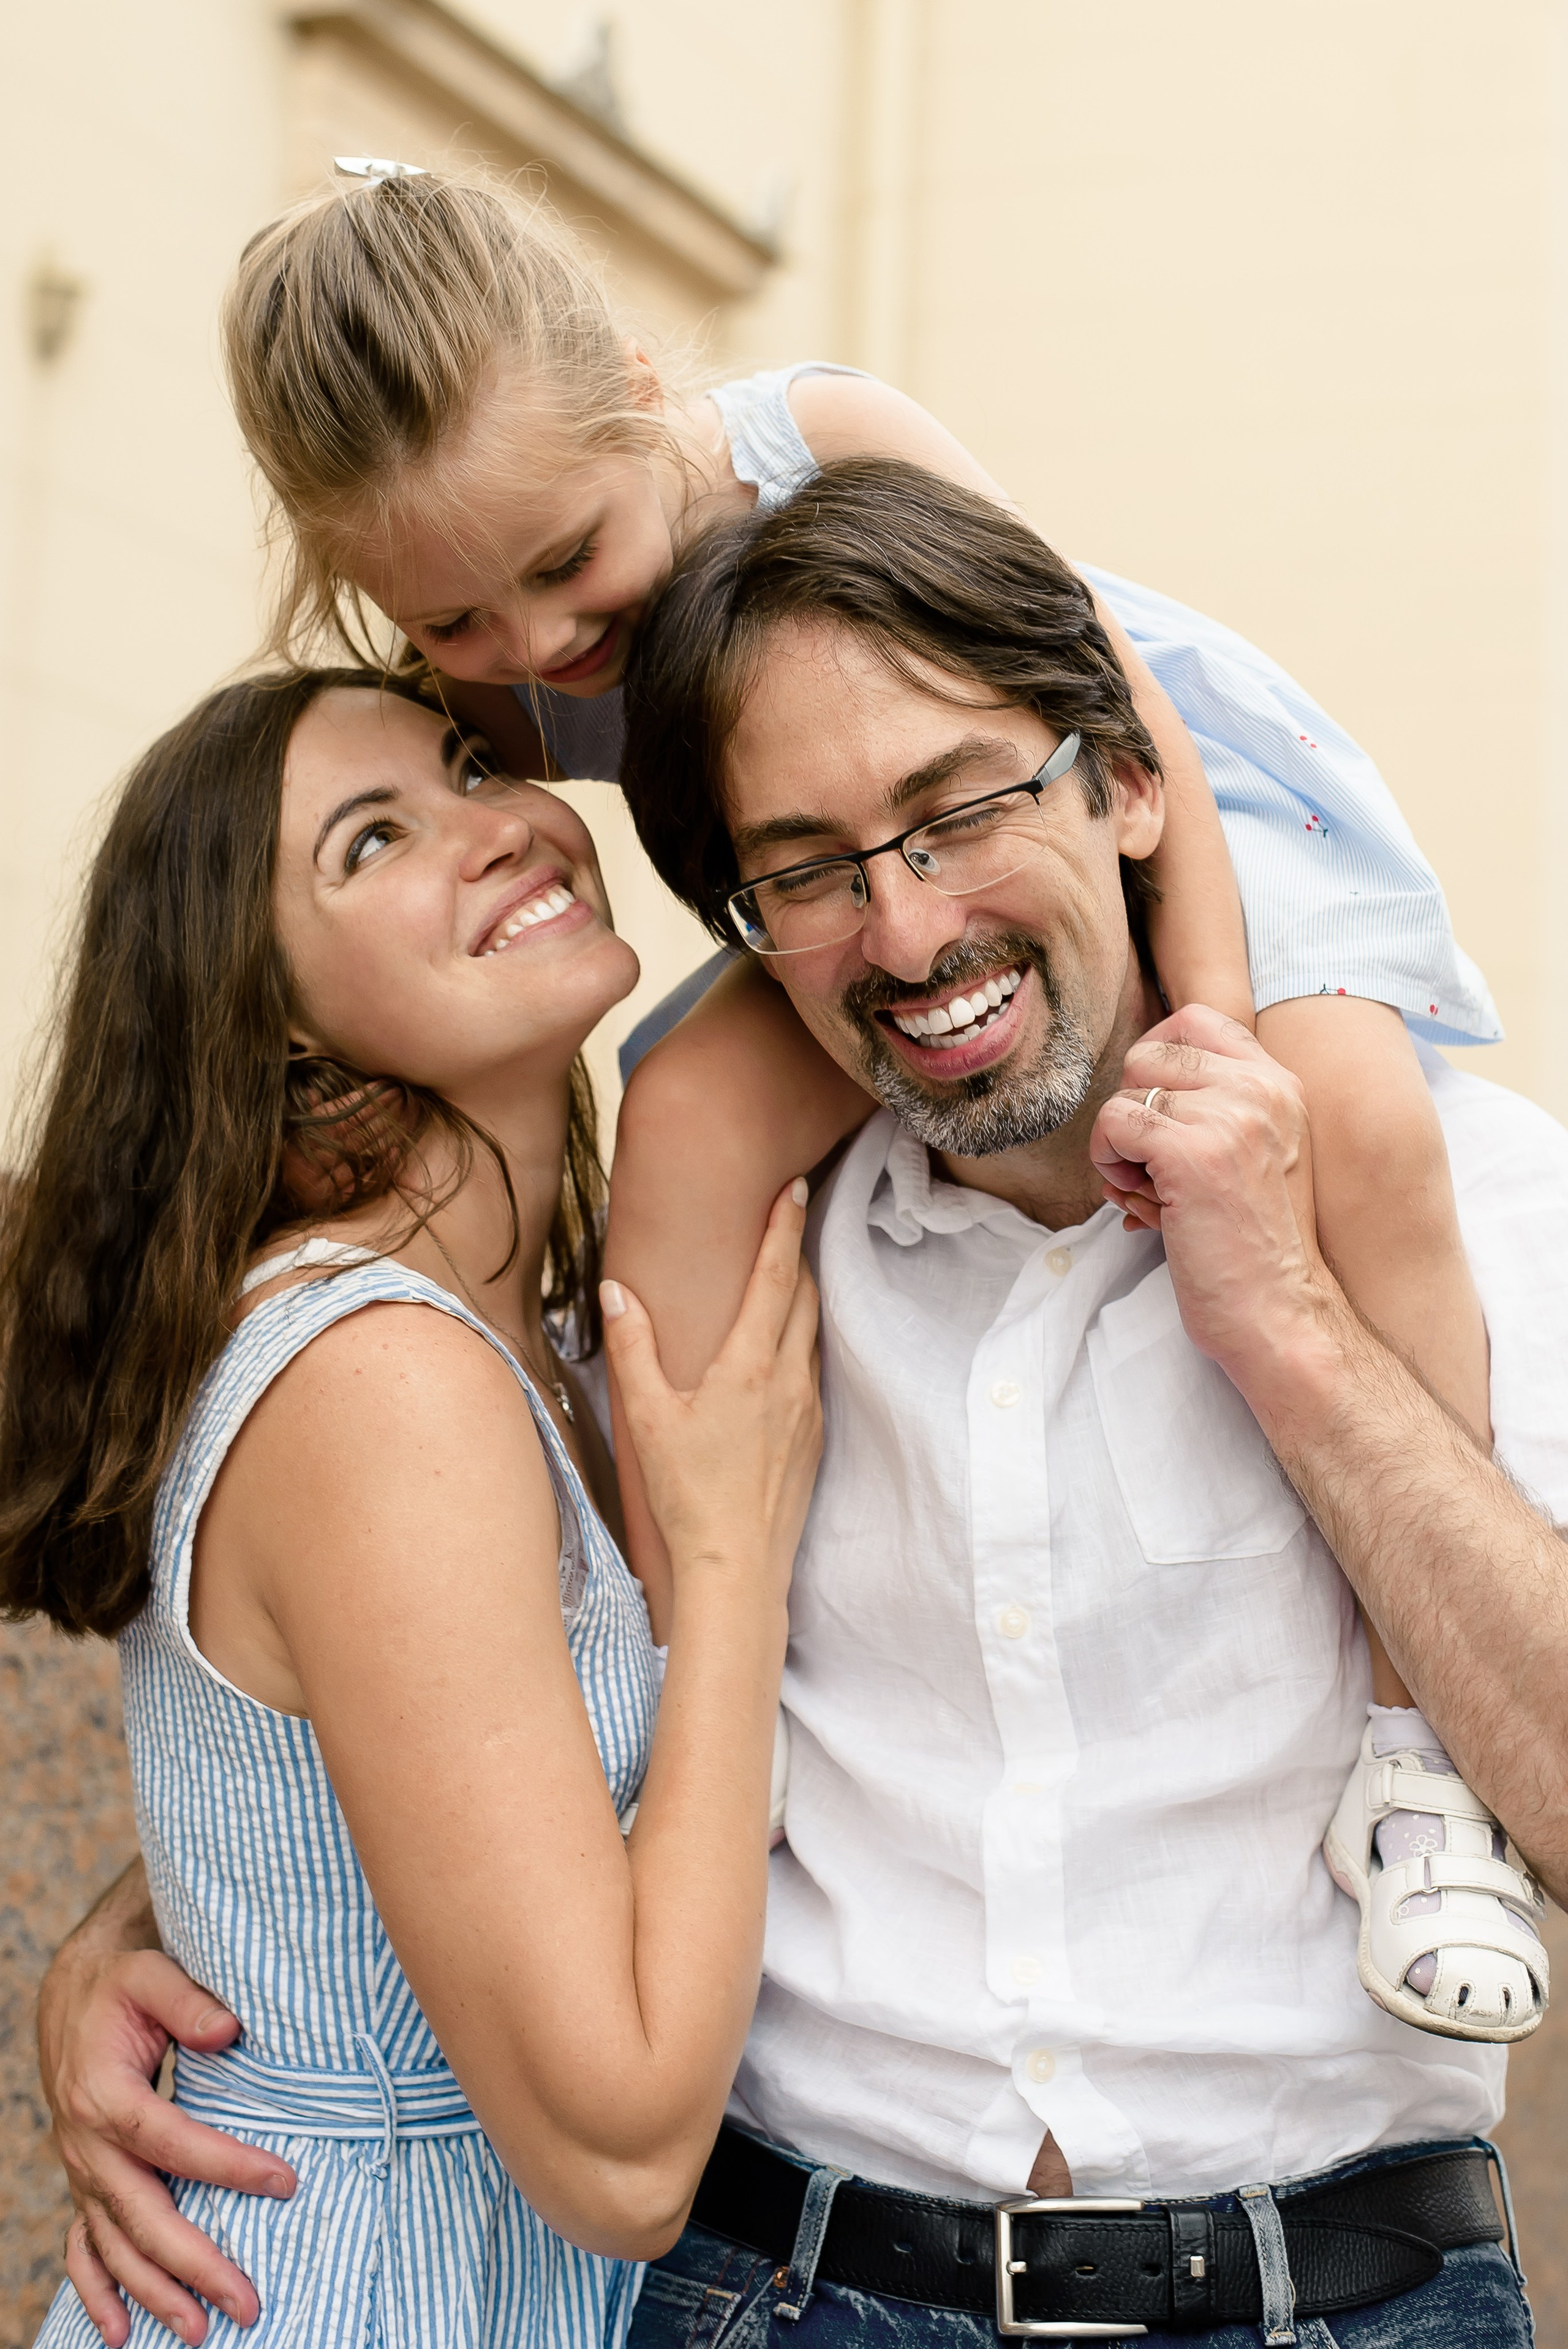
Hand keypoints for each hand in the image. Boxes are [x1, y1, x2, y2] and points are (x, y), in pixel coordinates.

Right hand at [40, 1940, 294, 2343]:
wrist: (73, 1995)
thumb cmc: (122, 1984)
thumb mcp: (151, 1973)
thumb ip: (187, 2002)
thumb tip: (229, 2032)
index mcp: (105, 2096)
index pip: (173, 2143)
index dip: (228, 2165)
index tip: (285, 2181)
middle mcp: (87, 2145)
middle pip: (142, 2217)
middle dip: (194, 2265)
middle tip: (246, 2302)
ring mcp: (82, 2170)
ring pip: (115, 2246)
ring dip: (154, 2293)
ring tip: (199, 2331)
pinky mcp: (84, 2180)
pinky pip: (84, 2247)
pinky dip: (99, 2291)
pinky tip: (120, 2331)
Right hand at [602, 1178, 820, 1596]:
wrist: (738, 1565)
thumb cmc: (687, 1493)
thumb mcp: (649, 1418)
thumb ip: (632, 1348)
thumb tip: (616, 1291)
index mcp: (748, 1366)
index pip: (776, 1277)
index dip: (785, 1227)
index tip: (795, 1187)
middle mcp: (789, 1379)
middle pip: (806, 1295)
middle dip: (798, 1252)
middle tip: (790, 1218)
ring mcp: (809, 1409)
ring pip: (814, 1333)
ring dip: (804, 1297)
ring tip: (785, 1275)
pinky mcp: (816, 1436)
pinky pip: (814, 1372)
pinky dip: (802, 1343)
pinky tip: (781, 1350)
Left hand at [1090, 1005, 1341, 1381]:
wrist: (1280, 1313)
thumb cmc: (1252, 1249)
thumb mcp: (1249, 1158)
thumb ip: (1208, 1112)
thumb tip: (1128, 1097)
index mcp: (1279, 1084)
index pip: (1195, 1020)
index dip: (1153, 1059)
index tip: (1152, 1111)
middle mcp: (1261, 1089)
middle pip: (1149, 1052)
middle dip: (1134, 1107)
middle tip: (1150, 1165)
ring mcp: (1230, 1116)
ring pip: (1126, 1091)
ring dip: (1119, 1144)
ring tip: (1150, 1192)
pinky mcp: (1193, 1152)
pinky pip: (1113, 1123)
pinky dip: (1107, 1160)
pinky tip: (1136, 1199)